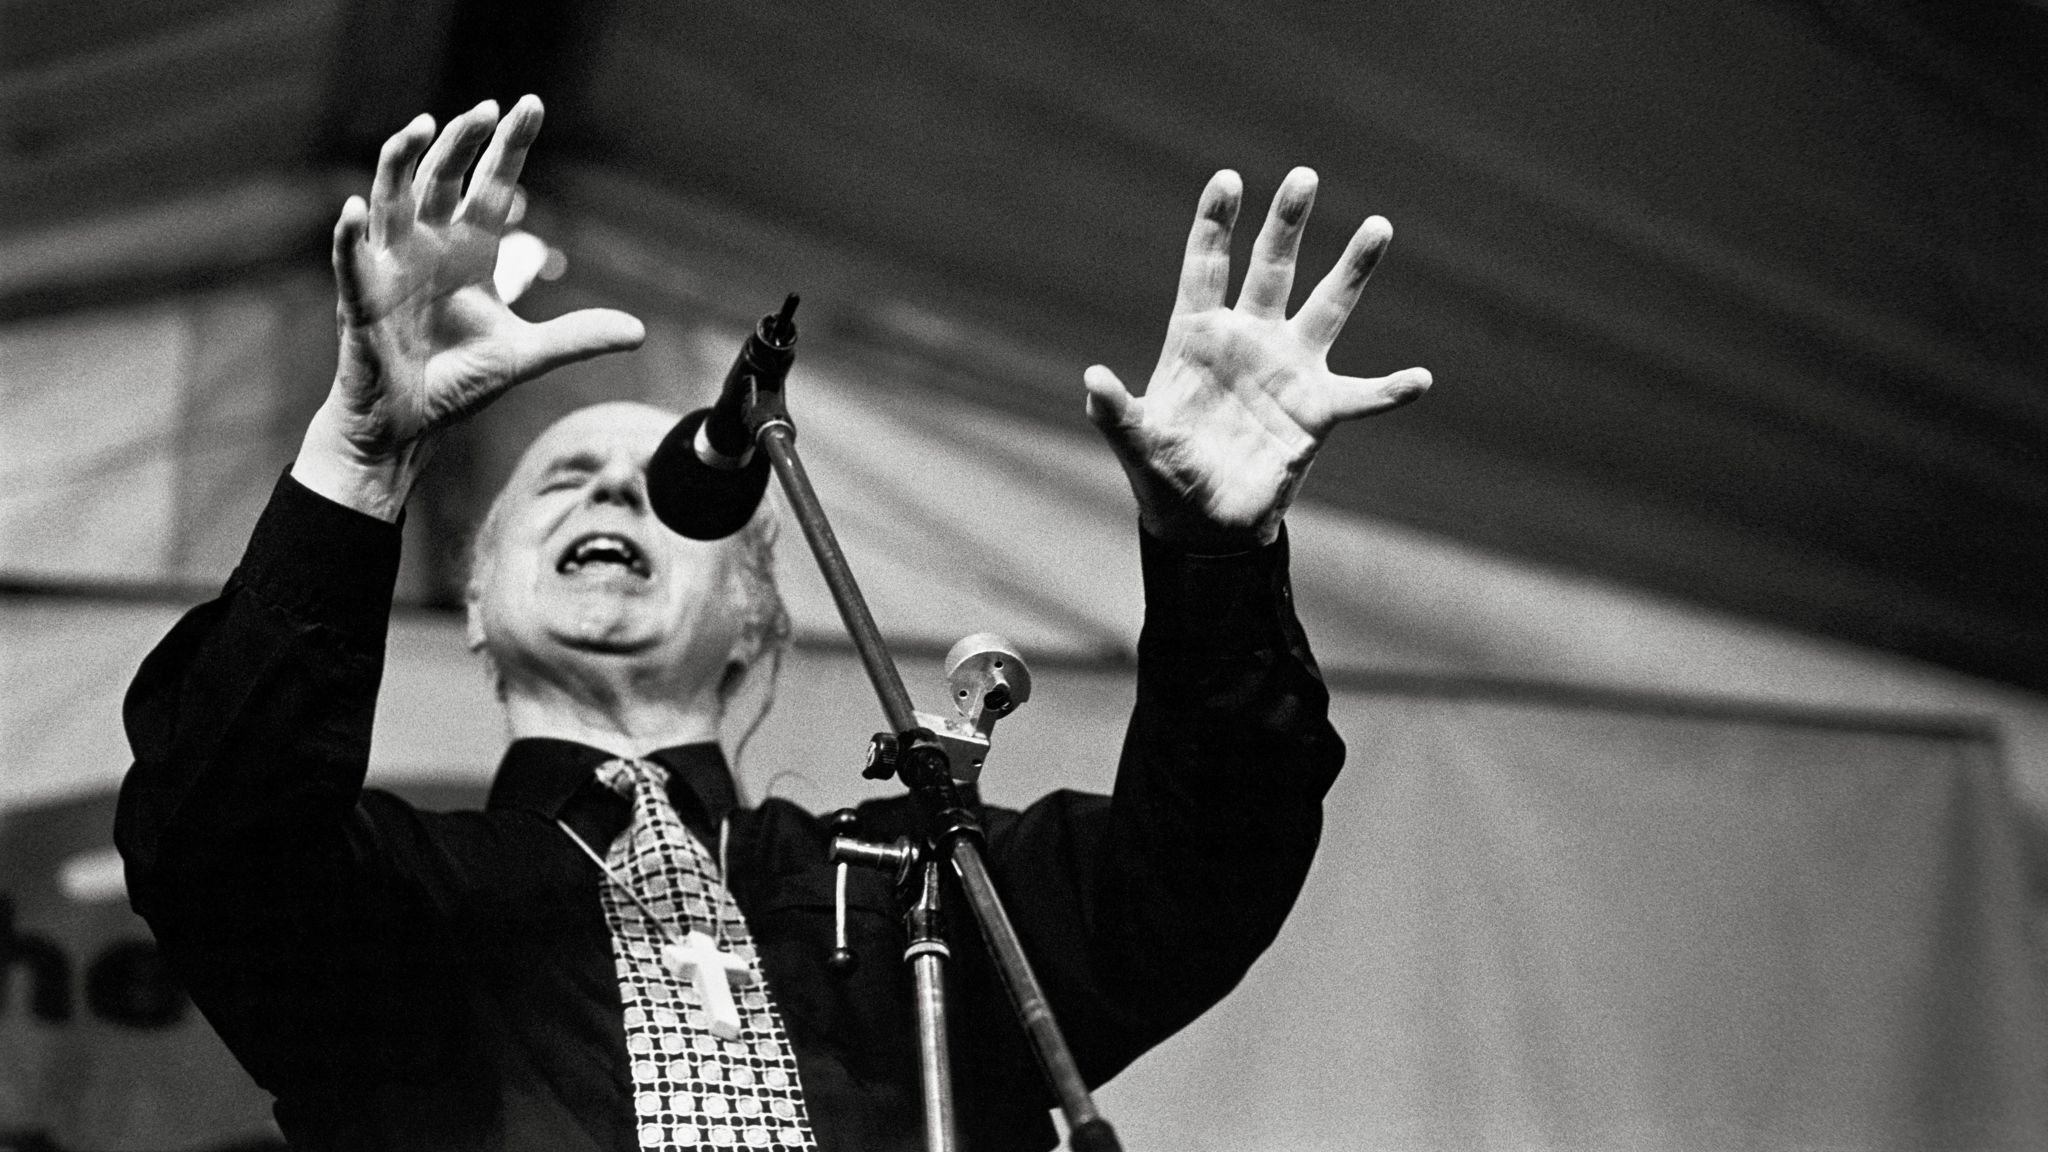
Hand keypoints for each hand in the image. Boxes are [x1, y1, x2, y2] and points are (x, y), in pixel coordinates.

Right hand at [293, 96, 644, 519]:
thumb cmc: (454, 380)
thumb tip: (639, 332)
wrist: (408, 428)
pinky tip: (353, 208)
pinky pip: (352, 263)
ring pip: (391, 201)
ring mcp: (391, 270)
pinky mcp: (361, 303)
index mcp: (467, 252)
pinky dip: (350, 236)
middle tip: (488, 109)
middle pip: (443, 180)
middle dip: (463, 143)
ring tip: (422, 126)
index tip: (530, 104)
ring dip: (402, 163)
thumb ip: (576, 336)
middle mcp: (427, 248)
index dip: (508, 148)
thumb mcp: (525, 355)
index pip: (490, 186)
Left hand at [1084, 168, 1429, 550]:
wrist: (1205, 523)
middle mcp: (1248, 340)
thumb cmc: (1164, 475)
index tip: (1228, 179)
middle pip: (1271, 269)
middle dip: (1286, 224)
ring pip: (1326, 308)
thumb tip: (1092, 379)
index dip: (1215, 224)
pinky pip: (1361, 396)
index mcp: (1197, 338)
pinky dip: (1390, 391)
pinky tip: (1419, 380)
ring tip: (1379, 226)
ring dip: (1352, 270)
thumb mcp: (1137, 444)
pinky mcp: (1317, 412)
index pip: (1206, 268)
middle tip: (1304, 176)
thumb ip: (1116, 412)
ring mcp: (1287, 371)